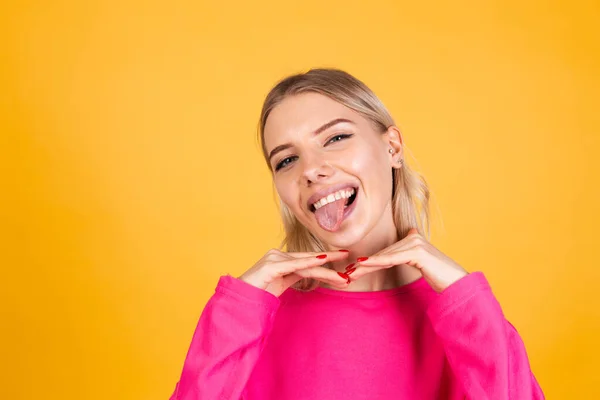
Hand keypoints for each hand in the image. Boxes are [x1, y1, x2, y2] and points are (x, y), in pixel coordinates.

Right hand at [238, 249, 350, 296]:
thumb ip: (295, 276)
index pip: (309, 261)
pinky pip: (294, 266)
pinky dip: (310, 264)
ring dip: (327, 271)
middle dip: (332, 264)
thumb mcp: (282, 283)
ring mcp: (274, 259)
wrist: (240, 300)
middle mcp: (278, 255)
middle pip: (311, 260)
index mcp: (282, 259)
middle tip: (352, 266)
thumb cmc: (259, 293)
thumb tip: (311, 274)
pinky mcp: (271, 266)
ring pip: (306, 264)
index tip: (344, 265)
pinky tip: (323, 263)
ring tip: (343, 277)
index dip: (327, 263)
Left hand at [350, 228, 468, 292]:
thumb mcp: (421, 265)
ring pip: (385, 256)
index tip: (354, 269)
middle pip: (383, 253)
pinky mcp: (418, 251)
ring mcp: (416, 243)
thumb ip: (409, 256)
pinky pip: (393, 259)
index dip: (370, 261)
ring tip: (351, 273)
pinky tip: (363, 265)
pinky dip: (377, 262)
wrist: (458, 284)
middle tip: (347, 273)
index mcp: (413, 238)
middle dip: (364, 265)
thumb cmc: (440, 277)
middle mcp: (413, 237)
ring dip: (366, 266)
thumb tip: (401, 249)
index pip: (386, 252)